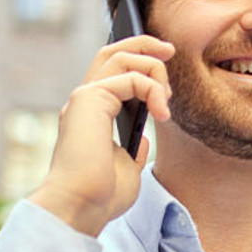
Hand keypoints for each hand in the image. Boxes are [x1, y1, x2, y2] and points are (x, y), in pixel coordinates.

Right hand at [27, 35, 173, 235]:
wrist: (81, 208)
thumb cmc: (101, 197)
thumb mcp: (127, 168)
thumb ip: (133, 148)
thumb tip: (143, 136)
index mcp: (90, 117)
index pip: (111, 74)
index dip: (137, 62)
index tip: (164, 68)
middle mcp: (84, 103)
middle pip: (111, 53)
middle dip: (143, 44)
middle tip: (170, 50)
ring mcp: (84, 99)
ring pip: (120, 57)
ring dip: (153, 68)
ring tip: (166, 99)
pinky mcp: (90, 101)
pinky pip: (130, 77)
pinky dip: (152, 89)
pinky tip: (161, 114)